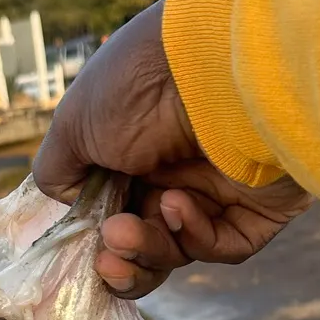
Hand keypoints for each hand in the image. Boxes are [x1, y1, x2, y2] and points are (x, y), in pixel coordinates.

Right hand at [33, 0, 310, 298]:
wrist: (210, 60)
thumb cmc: (135, 86)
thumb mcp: (73, 125)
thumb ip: (59, 173)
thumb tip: (68, 206)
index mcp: (135, 154)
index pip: (117, 215)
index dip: (100, 242)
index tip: (89, 251)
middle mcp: (178, 172)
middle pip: (148, 244)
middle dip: (125, 258)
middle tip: (107, 259)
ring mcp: (220, 190)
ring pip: (181, 250)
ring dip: (149, 250)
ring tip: (127, 231)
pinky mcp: (260, 205)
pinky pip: (225, 245)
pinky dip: (195, 236)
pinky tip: (178, 206)